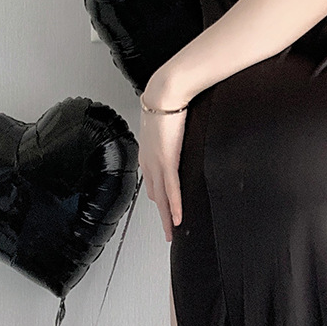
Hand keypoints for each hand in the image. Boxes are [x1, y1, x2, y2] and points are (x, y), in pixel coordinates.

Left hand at [138, 101, 187, 241]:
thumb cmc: (167, 102)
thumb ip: (171, 134)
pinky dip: (174, 206)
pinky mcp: (167, 161)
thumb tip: (177, 136)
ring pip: (161, 198)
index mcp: (148, 153)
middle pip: (155, 196)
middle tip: (168, 231)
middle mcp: (148, 161)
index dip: (158, 200)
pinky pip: (171, 189)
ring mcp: (156, 163)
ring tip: (172, 232)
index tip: (163, 211)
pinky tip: (178, 218)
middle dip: (161, 216)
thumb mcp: (167, 123)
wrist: (165, 93)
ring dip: (166, 218)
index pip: (152, 183)